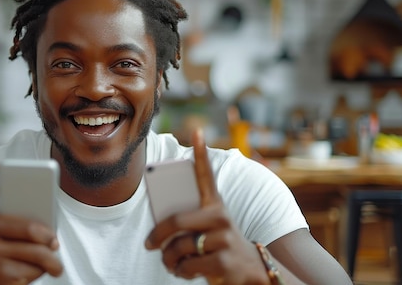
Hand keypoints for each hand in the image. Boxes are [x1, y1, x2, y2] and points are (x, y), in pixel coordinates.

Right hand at [0, 166, 62, 284]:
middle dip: (50, 247)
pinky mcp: (0, 282)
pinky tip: (32, 271)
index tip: (53, 235)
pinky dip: (35, 275)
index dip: (44, 231)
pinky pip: (29, 277)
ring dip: (46, 263)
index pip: (26, 226)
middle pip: (34, 246)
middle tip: (56, 246)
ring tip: (52, 263)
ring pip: (34, 262)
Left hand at [145, 129, 268, 283]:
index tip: (197, 131)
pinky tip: (184, 270)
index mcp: (215, 204)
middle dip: (158, 236)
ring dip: (169, 259)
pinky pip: (188, 264)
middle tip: (149, 244)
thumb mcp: (208, 228)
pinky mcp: (224, 260)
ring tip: (170, 262)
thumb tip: (158, 228)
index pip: (206, 174)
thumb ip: (190, 220)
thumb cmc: (219, 244)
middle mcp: (221, 216)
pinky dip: (180, 271)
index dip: (201, 153)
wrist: (252, 271)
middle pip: (178, 221)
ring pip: (180, 247)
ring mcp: (224, 238)